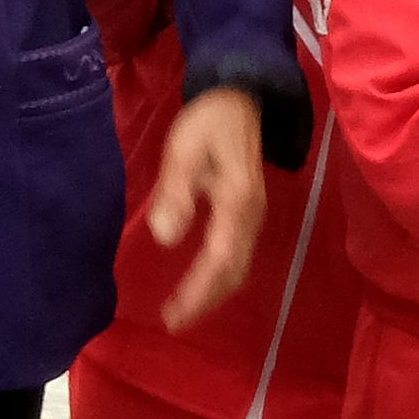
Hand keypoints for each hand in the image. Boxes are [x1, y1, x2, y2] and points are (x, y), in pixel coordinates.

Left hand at [146, 85, 266, 329]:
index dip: (198, 291)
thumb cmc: (210, 120)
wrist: (241, 97)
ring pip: (238, 267)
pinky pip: (237, 255)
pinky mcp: (248, 213)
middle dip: (205, 300)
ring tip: (183, 310)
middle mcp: (251, 216)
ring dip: (213, 293)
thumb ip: (176, 191)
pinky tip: (200, 282)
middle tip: (174, 321)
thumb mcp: (185, 148)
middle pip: (233, 272)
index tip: (174, 313)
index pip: (219, 259)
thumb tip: (165, 236)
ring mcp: (253, 216)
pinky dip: (219, 277)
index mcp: (237, 202)